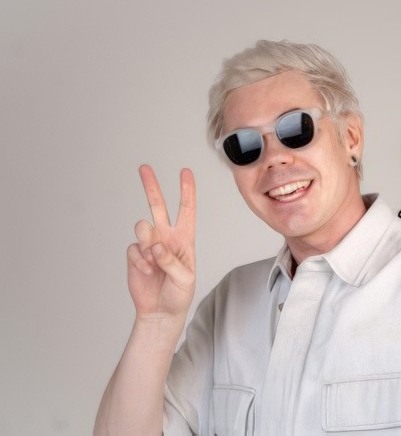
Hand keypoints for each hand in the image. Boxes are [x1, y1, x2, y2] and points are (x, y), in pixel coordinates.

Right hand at [126, 165, 196, 320]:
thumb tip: (156, 246)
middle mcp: (166, 237)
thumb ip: (171, 261)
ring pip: (143, 228)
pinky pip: (134, 249)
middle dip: (151, 186)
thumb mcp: (185, 278)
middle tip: (144, 168)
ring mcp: (149, 245)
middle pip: (158, 206)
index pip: (187, 210)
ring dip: (147, 242)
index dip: (186, 191)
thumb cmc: (180, 294)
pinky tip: (147, 272)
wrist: (160, 312)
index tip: (185, 172)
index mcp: (184, 239)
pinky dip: (139, 261)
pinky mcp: (135, 255)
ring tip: (154, 260)